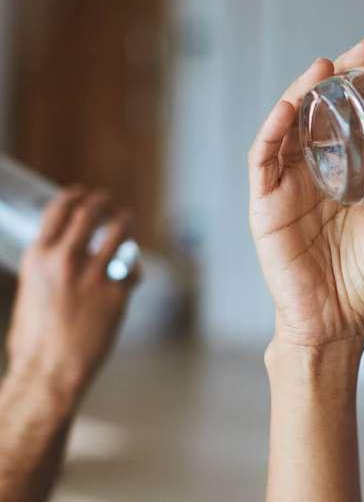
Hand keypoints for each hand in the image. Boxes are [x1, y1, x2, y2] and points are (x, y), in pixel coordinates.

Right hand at [6, 188, 138, 401]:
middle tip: (109, 204)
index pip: (59, 209)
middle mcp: (65, 260)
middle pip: (91, 212)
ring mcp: (93, 275)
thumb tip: (58, 256)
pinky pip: (132, 269)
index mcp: (38, 257)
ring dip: (125, 223)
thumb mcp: (30, 292)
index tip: (84, 194)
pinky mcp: (117, 293)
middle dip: (103, 203)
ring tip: (126, 221)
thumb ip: (45, 269)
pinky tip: (130, 274)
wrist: (48, 371)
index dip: (75, 196)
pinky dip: (132, 269)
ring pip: (119, 232)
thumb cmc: (35, 340)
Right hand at [248, 37, 363, 348]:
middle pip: (330, 112)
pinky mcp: (266, 203)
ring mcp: (293, 184)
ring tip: (326, 67)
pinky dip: (272, 131)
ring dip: (306, 93)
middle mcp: (325, 172)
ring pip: (294, 125)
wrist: (332, 327)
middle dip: (346, 78)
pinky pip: (264, 160)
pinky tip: (287, 108)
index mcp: (359, 177)